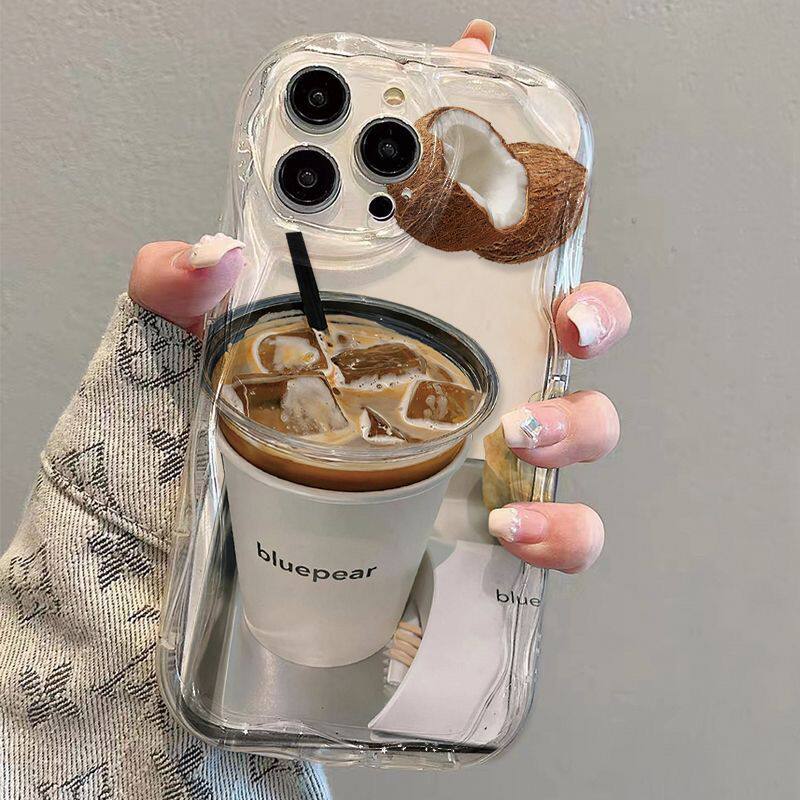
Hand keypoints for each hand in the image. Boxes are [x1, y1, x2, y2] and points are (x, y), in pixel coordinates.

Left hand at [128, 21, 629, 575]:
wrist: (242, 522)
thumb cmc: (242, 422)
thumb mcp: (199, 342)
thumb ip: (178, 290)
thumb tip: (210, 253)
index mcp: (422, 304)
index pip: (490, 230)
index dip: (518, 167)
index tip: (518, 130)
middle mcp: (477, 364)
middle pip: (578, 323)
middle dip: (595, 312)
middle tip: (566, 318)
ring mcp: (494, 440)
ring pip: (590, 421)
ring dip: (578, 423)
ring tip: (519, 433)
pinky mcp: (493, 511)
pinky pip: (564, 527)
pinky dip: (558, 528)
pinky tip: (509, 525)